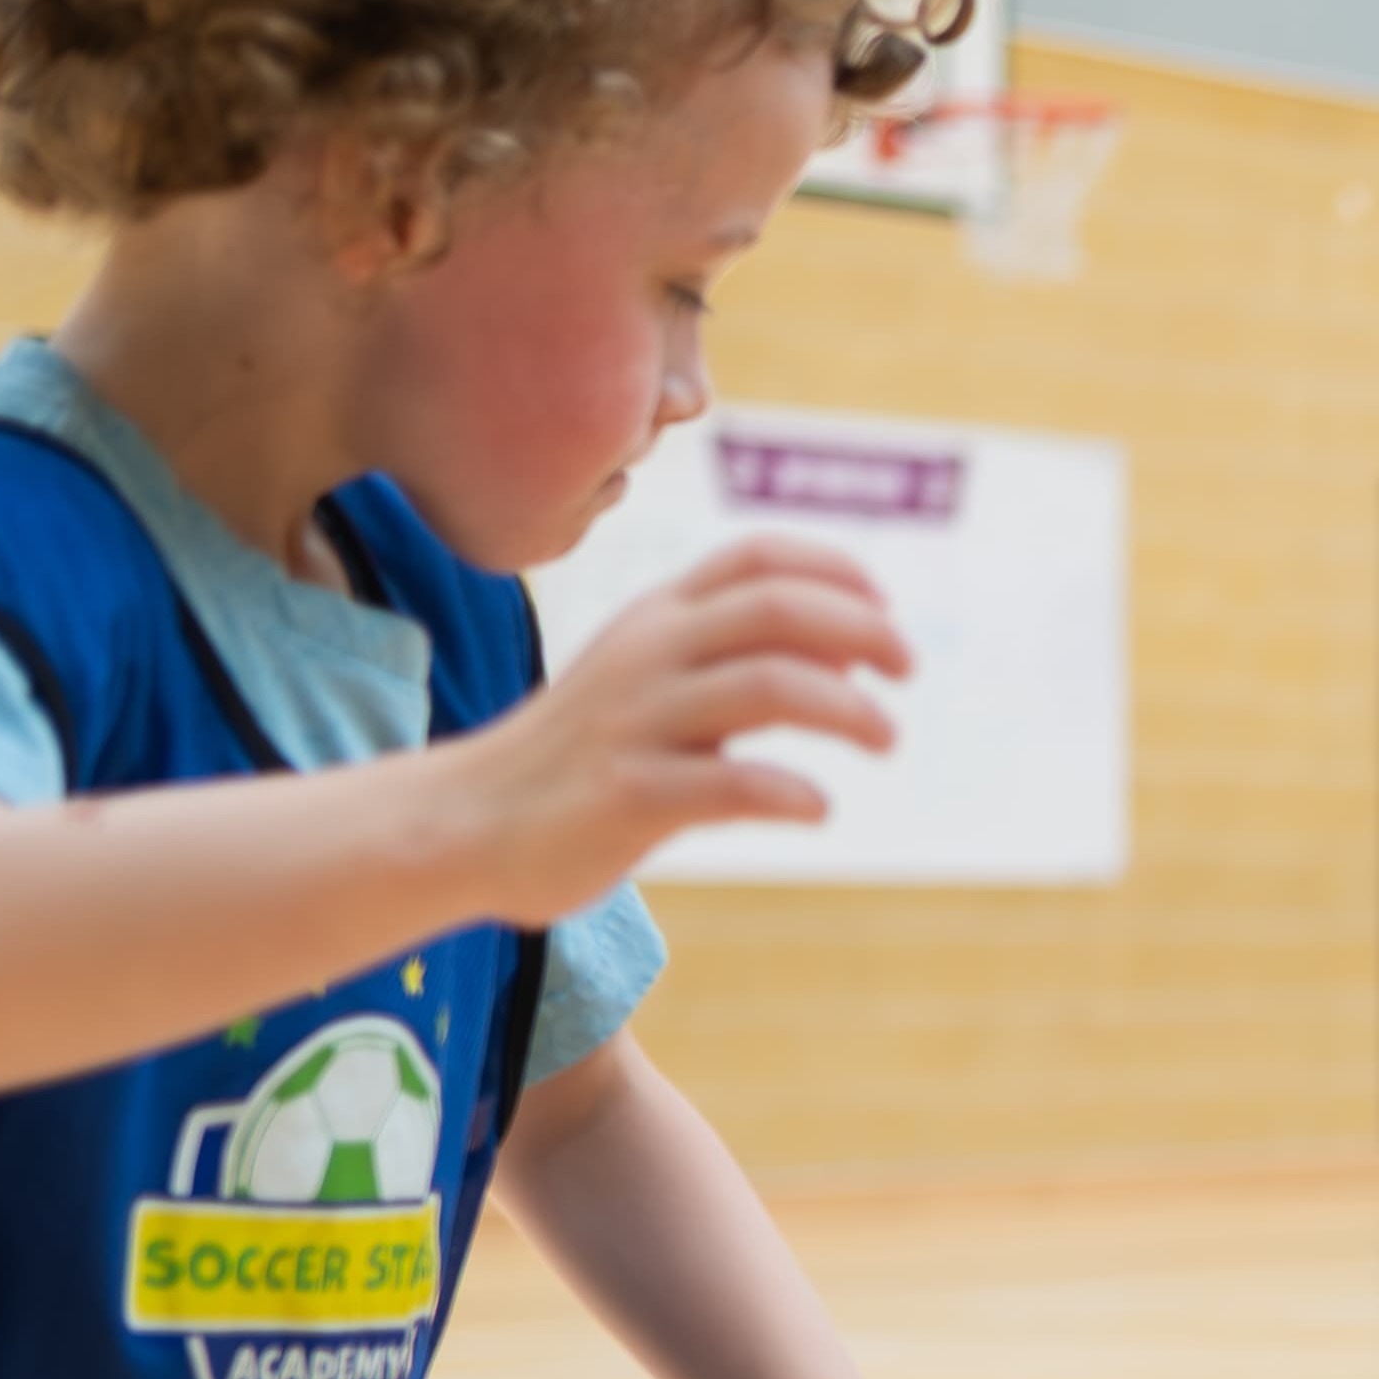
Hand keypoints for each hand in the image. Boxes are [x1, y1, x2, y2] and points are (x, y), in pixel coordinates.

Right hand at [448, 538, 907, 922]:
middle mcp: (649, 654)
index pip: (757, 557)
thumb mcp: (652, 678)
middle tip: (908, 671)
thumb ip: (736, 655)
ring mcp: (636, 722)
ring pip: (765, 685)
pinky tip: (817, 809)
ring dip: (847, 709)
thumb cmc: (585, 753)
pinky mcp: (627, 795)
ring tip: (887, 740)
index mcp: (656, 617)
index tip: (885, 611)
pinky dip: (791, 792)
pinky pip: (728, 783)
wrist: (470, 821)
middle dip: (862, 631)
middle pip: (775, 608)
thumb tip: (850, 657)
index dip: (837, 571)